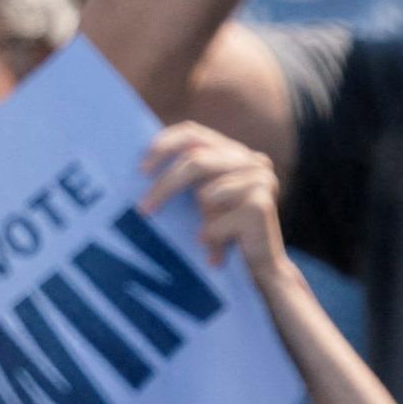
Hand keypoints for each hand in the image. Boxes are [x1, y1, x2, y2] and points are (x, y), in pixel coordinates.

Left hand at [138, 123, 286, 284]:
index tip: (141, 169)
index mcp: (235, 152)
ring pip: (205, 194)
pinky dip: (210, 239)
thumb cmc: (224, 233)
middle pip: (194, 161)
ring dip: (201, 221)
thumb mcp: (202, 199)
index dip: (163, 145)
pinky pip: (216, 221)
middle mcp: (252, 160)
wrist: (262, 270)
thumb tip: (141, 167)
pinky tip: (218, 254)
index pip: (193, 133)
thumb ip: (186, 177)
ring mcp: (261, 180)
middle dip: (164, 186)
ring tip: (208, 240)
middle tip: (143, 208)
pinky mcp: (261, 205)